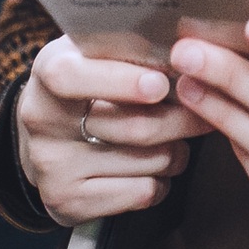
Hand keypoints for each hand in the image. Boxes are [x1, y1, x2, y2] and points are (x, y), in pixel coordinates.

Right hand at [15, 36, 208, 227]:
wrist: (46, 132)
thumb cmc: (88, 81)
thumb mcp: (96, 51)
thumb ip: (131, 47)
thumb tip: (187, 52)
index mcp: (49, 71)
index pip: (73, 78)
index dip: (120, 82)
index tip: (160, 84)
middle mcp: (43, 120)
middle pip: (134, 127)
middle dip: (182, 119)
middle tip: (206, 110)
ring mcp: (53, 165)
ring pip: (148, 162)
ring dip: (177, 150)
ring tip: (176, 137)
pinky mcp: (68, 201)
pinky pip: (142, 193)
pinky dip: (162, 180)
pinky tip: (154, 166)